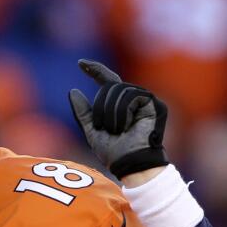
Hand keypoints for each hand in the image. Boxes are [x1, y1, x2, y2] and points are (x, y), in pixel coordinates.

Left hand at [69, 60, 168, 178]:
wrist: (128, 163)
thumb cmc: (113, 152)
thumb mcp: (92, 130)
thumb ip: (83, 112)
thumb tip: (73, 91)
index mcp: (119, 103)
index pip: (107, 80)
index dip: (94, 70)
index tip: (80, 63)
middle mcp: (132, 98)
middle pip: (109, 86)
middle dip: (100, 108)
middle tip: (104, 128)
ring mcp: (144, 99)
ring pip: (119, 90)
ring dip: (111, 113)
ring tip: (116, 130)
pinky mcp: (153, 103)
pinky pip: (131, 96)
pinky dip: (123, 113)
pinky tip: (127, 126)